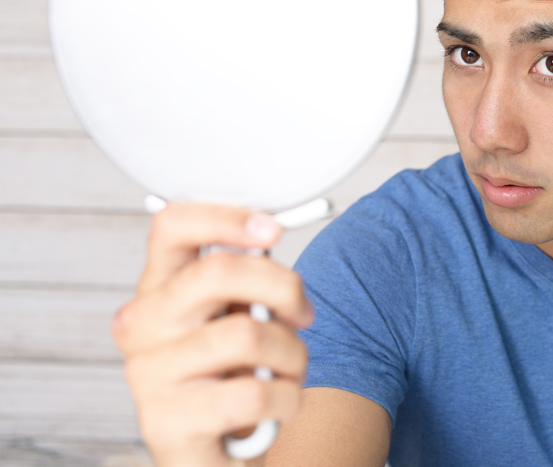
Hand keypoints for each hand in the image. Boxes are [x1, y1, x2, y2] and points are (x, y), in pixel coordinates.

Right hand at [112, 203, 313, 465]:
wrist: (220, 456)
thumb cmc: (234, 377)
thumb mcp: (240, 317)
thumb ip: (249, 277)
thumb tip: (270, 232)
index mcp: (158, 290)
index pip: (172, 226)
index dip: (227, 217)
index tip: (272, 228)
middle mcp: (141, 327)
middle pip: (218, 271)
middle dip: (282, 287)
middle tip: (303, 314)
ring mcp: (148, 376)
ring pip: (247, 334)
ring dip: (292, 353)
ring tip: (288, 370)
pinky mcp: (166, 424)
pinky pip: (253, 393)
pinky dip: (286, 398)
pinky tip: (279, 405)